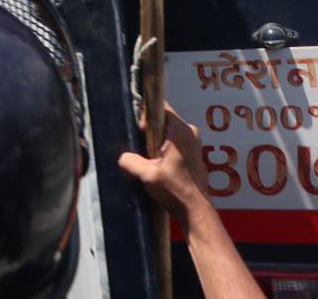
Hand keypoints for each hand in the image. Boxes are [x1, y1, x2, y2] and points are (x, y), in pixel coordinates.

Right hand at [118, 104, 209, 221]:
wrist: (194, 210)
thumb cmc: (175, 190)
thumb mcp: (146, 174)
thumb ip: (130, 161)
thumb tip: (123, 157)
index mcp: (181, 131)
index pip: (160, 107)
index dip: (145, 115)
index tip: (139, 131)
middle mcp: (191, 132)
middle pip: (163, 119)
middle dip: (149, 131)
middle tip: (141, 148)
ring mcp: (195, 142)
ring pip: (168, 131)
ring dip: (156, 141)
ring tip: (150, 159)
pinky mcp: (194, 152)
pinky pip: (174, 141)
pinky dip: (164, 148)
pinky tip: (159, 165)